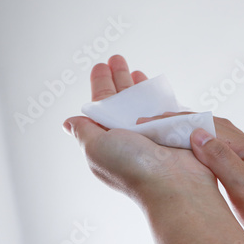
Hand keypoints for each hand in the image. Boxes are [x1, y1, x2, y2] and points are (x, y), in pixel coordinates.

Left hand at [63, 56, 216, 210]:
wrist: (174, 185)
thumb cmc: (133, 168)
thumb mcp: (95, 148)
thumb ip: (84, 131)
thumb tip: (69, 122)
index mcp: (107, 138)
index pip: (101, 105)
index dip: (101, 83)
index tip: (101, 65)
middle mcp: (128, 136)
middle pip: (121, 100)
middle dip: (119, 78)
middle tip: (117, 58)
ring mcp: (152, 135)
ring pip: (143, 104)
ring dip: (139, 86)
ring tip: (137, 69)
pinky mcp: (173, 134)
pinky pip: (164, 110)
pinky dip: (159, 97)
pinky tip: (158, 88)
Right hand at [137, 112, 243, 243]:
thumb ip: (222, 160)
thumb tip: (197, 132)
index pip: (205, 126)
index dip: (175, 122)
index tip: (149, 122)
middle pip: (212, 125)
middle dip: (181, 122)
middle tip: (153, 124)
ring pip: (219, 136)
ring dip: (193, 132)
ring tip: (168, 134)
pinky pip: (225, 150)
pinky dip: (205, 147)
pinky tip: (197, 155)